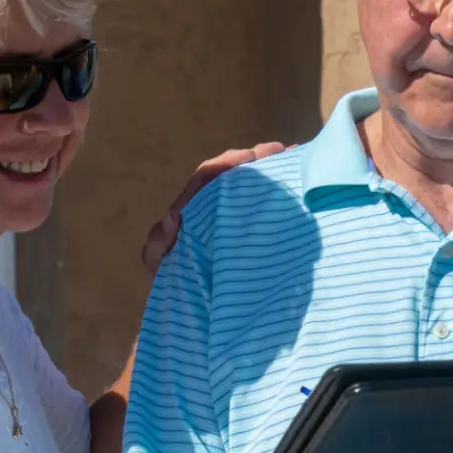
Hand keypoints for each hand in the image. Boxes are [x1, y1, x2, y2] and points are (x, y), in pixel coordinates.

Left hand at [140, 142, 285, 274]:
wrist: (187, 302)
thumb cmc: (170, 278)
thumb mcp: (157, 261)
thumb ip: (158, 243)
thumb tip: (172, 216)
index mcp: (190, 207)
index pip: (206, 177)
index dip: (226, 164)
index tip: (250, 156)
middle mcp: (210, 205)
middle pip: (231, 175)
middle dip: (254, 159)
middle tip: (279, 150)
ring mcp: (228, 217)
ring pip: (246, 186)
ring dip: (267, 169)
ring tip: (291, 157)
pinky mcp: (244, 230)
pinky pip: (258, 206)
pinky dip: (275, 190)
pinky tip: (295, 181)